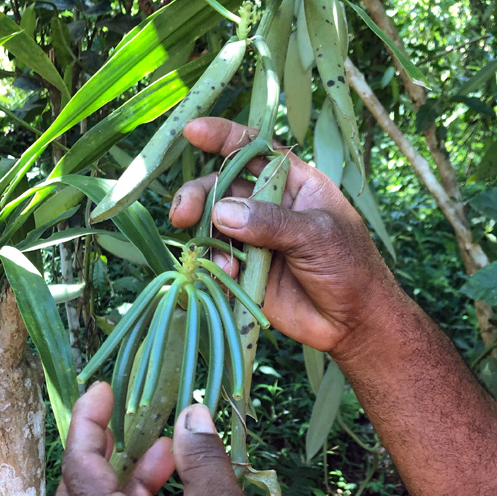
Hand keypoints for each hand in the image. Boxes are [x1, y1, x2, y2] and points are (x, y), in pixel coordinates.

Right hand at [170, 118, 398, 355]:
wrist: (353, 322)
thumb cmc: (349, 267)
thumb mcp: (316, 235)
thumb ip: (271, 222)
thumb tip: (222, 212)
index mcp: (294, 184)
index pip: (255, 150)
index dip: (223, 137)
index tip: (191, 133)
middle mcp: (270, 207)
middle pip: (222, 187)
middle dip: (199, 196)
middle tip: (183, 214)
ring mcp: (256, 240)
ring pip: (214, 225)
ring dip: (207, 239)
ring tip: (224, 264)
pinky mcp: (247, 272)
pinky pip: (218, 261)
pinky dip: (215, 267)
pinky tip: (226, 278)